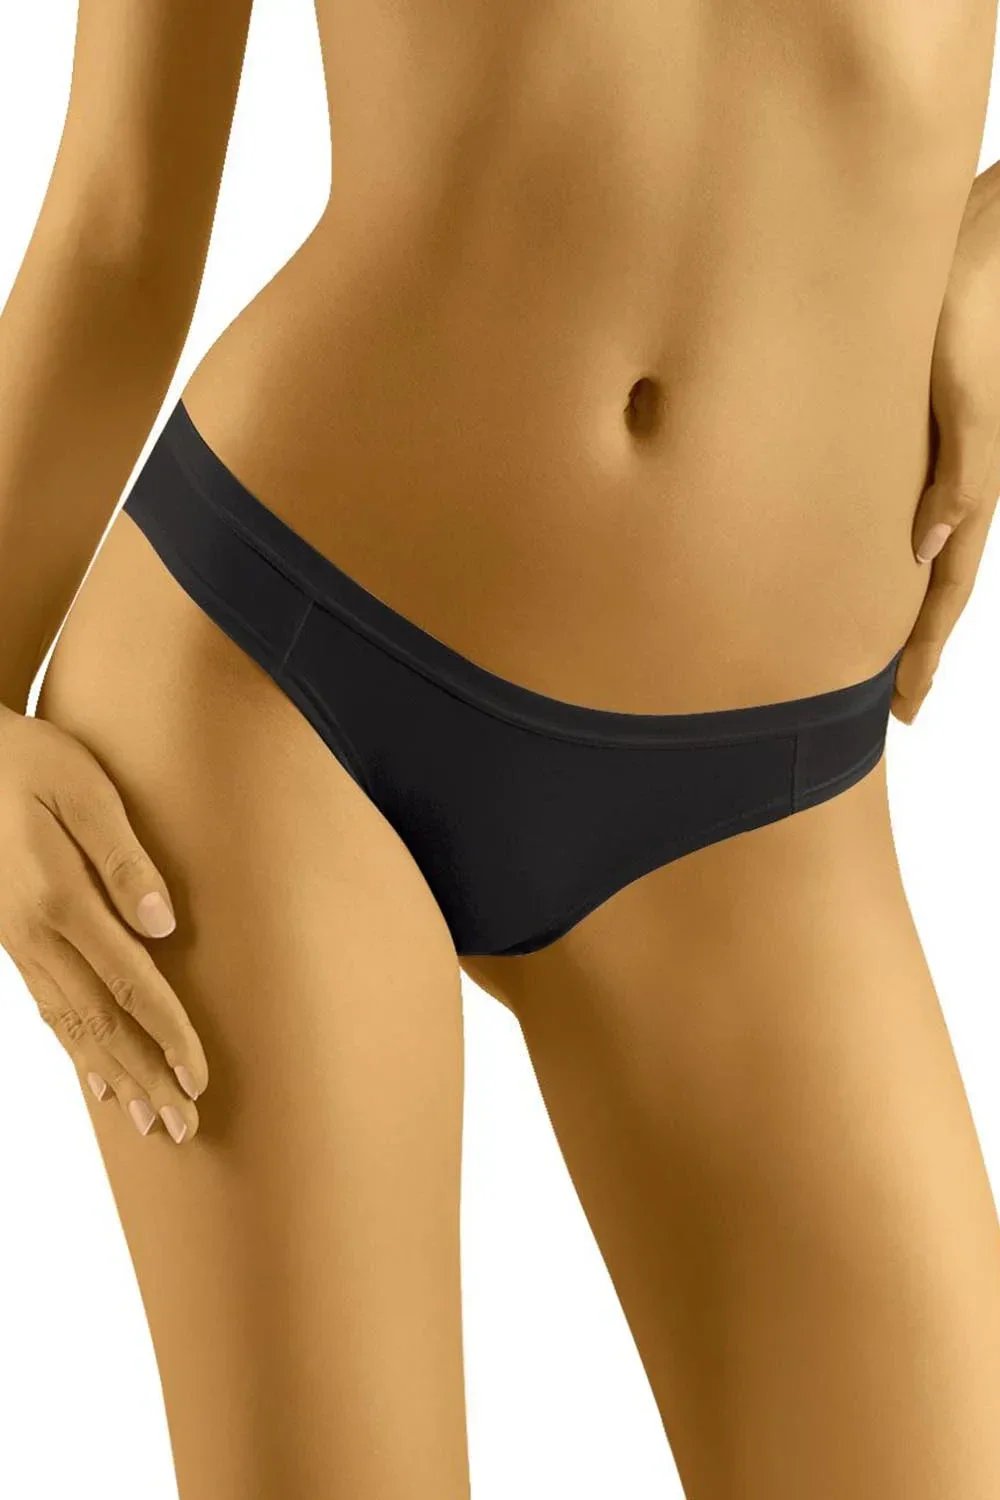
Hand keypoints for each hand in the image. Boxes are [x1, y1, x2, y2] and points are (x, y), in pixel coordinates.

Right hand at [0, 704, 206, 1141]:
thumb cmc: (28, 759)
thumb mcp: (83, 789)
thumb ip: (124, 858)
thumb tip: (164, 925)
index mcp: (60, 900)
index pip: (131, 986)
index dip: (169, 1036)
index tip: (199, 1079)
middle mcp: (34, 935)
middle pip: (100, 1025)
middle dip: (145, 1078)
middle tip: (182, 1128)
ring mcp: (16, 942)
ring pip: (70, 1027)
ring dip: (113, 1076)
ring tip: (147, 1119)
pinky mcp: (10, 938)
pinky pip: (46, 1009)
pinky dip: (73, 1050)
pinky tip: (95, 1075)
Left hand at [894, 163, 999, 722]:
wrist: (981, 244)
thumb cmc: (970, 309)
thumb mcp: (964, 394)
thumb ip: (957, 472)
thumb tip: (924, 552)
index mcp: (973, 485)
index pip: (944, 593)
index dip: (922, 653)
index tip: (902, 707)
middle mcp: (960, 484)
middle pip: (935, 587)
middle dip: (914, 648)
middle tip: (891, 704)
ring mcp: (946, 462)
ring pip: (923, 556)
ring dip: (905, 609)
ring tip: (874, 654)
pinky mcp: (927, 434)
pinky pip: (913, 513)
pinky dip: (894, 556)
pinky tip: (877, 569)